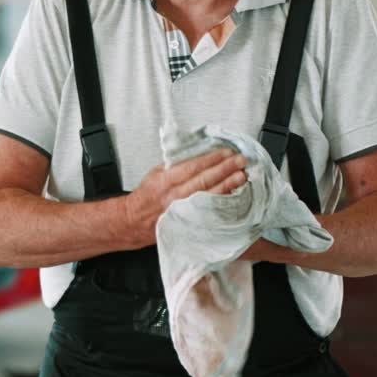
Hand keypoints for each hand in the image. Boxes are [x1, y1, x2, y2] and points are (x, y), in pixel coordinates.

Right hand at [124, 149, 246, 247]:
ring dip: (228, 185)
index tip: (227, 152)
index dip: (212, 159)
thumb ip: (176, 165)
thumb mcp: (155, 173)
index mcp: (166, 180)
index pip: (193, 166)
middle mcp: (175, 196)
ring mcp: (183, 211)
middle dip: (225, 169)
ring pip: (209, 197)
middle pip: (205, 180)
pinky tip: (235, 196)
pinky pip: (209, 213)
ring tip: (242, 176)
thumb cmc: (146, 195)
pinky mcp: (188, 223)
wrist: (134, 221)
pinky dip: (223, 204)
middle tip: (241, 161)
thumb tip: (199, 153)